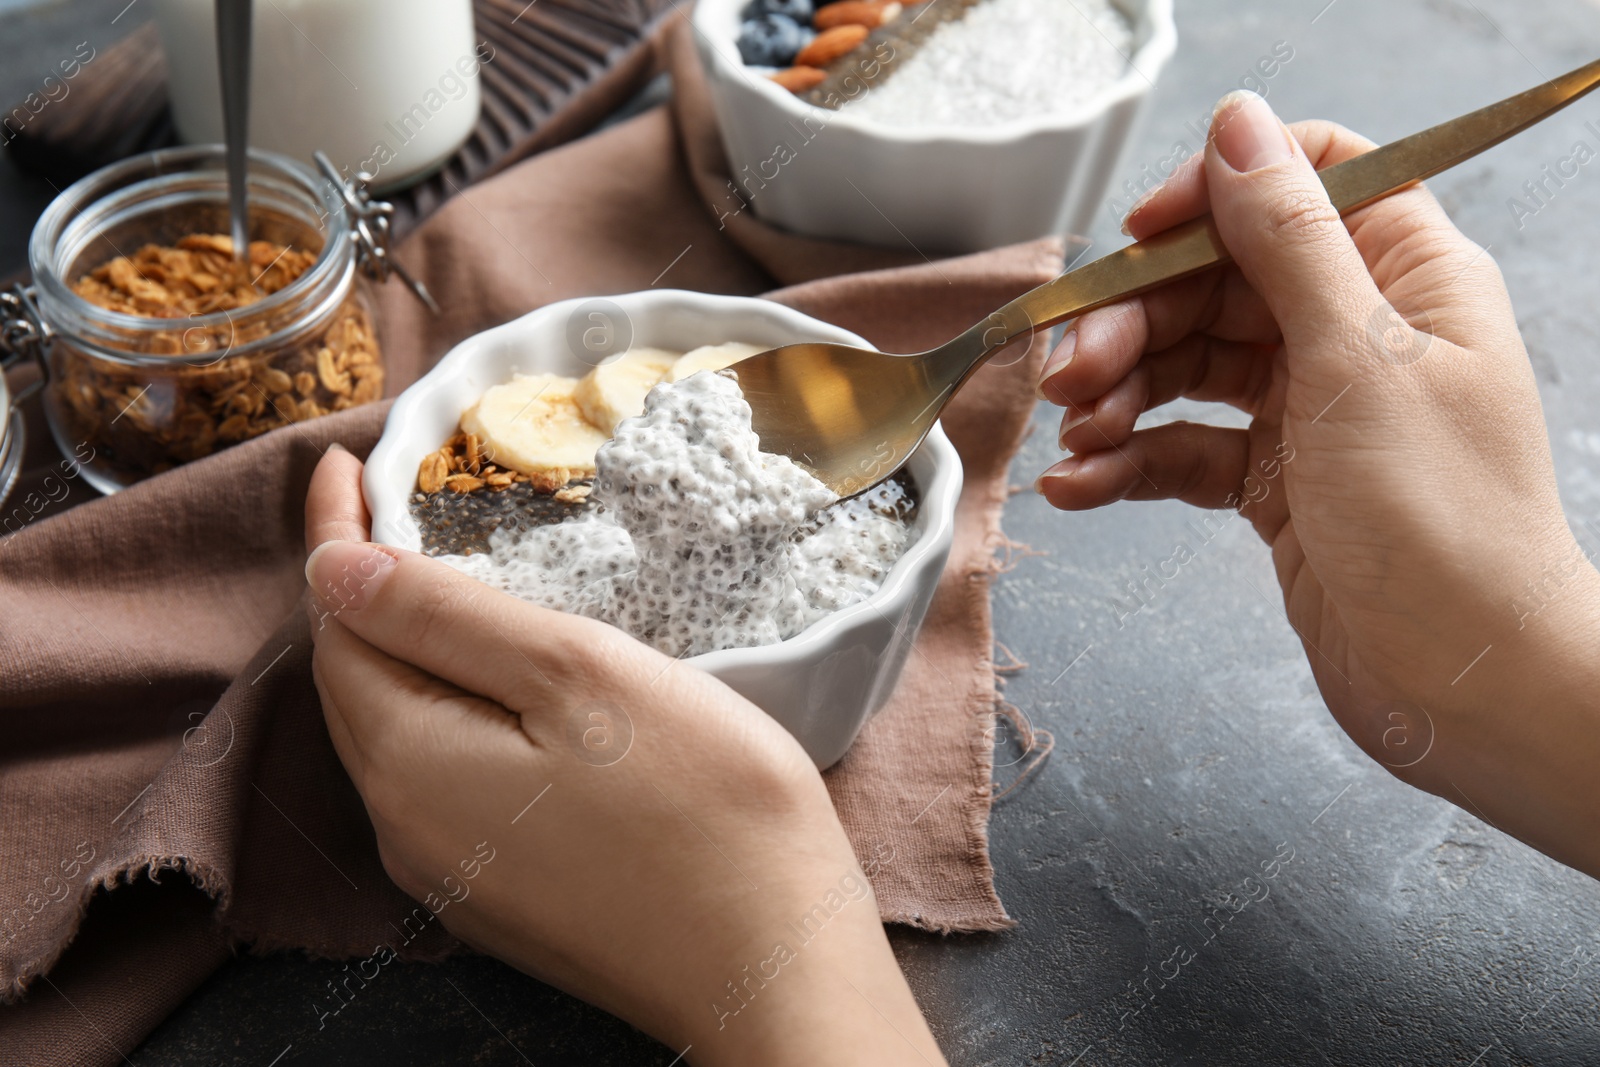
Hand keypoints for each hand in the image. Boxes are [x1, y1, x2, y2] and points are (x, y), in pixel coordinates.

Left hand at [303, 447, 945, 1065]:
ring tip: (440, 579)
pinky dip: (448, 710)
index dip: (332, 536)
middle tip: (390, 506)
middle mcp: (404, 829)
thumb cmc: (701, 801)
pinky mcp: (503, 895)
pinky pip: (443, 778)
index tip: (345, 461)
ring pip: (399, 733)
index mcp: (409, 763)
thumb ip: (446, 617)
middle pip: (355, 684)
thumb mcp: (575, 674)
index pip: (333, 623)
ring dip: (405, 651)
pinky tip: (496, 686)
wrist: (775, 963)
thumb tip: (332, 566)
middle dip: (360, 591)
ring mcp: (453, 873)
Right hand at [1036, 91, 1599, 873]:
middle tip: (1070, 374)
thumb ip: (1290, 239)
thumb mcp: (1357, 361)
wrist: (1464, 687)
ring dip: (1119, 396)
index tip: (1139, 239)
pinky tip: (1081, 486)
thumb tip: (1238, 122)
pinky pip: (1183, 448)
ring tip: (1075, 438)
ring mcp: (1312, 411)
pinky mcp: (1274, 483)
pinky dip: (1130, 463)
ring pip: (1189, 367)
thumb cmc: (1442, 524)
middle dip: (1135, 323)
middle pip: (1219, 281)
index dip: (1213, 196)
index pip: (1299, 185)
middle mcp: (1356, 333)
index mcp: (1403, 277)